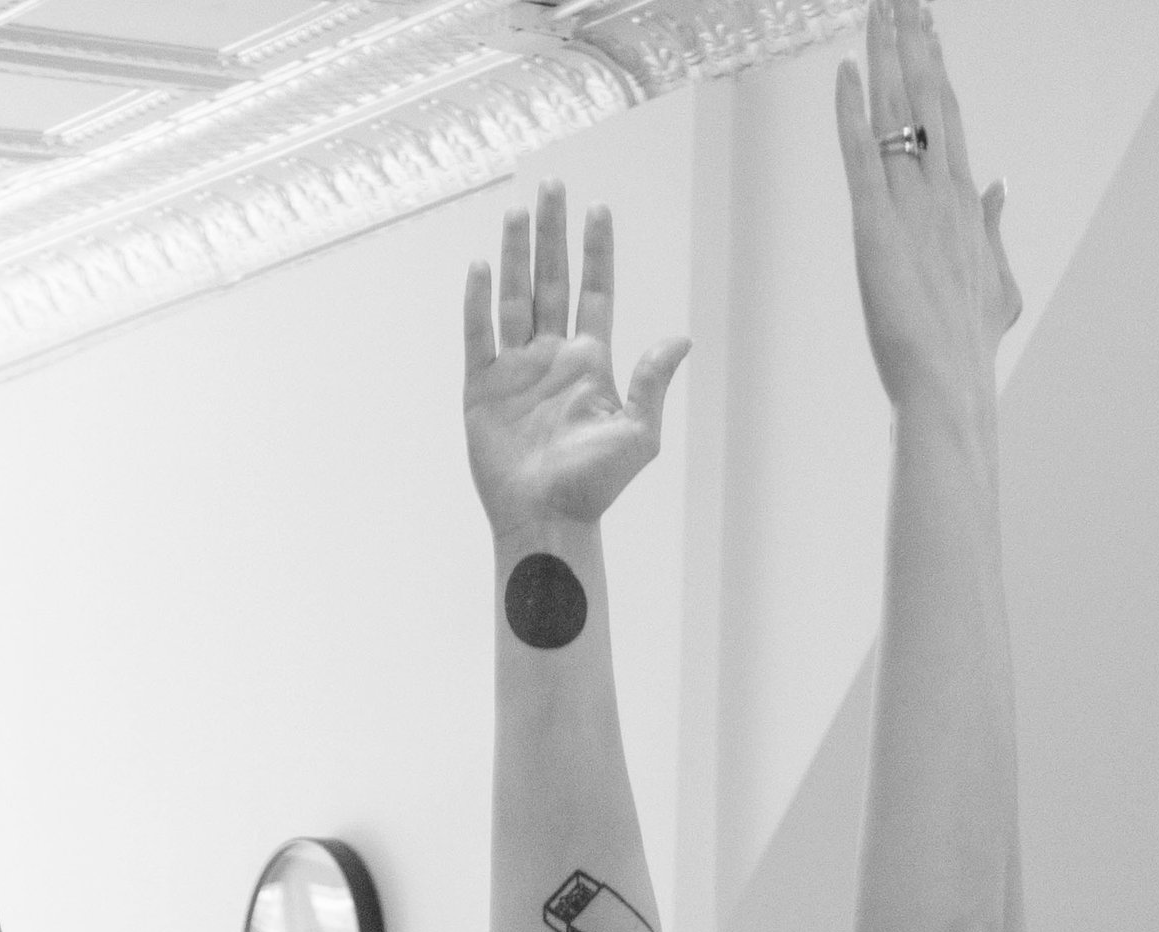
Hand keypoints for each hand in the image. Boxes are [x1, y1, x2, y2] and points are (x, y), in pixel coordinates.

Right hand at [463, 183, 688, 540]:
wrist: (546, 520)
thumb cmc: (594, 486)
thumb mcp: (637, 435)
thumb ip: (652, 383)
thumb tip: (680, 338)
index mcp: (590, 362)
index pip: (594, 291)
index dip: (596, 251)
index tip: (598, 209)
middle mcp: (552, 357)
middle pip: (552, 280)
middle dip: (553, 233)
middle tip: (552, 185)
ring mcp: (516, 371)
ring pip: (516, 297)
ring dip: (516, 254)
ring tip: (517, 210)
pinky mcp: (483, 390)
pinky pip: (478, 335)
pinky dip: (478, 302)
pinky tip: (481, 267)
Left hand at [835, 0, 1020, 412]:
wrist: (951, 386)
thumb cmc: (968, 347)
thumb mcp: (995, 281)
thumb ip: (994, 228)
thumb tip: (1001, 185)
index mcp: (964, 200)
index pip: (948, 116)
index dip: (936, 66)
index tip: (927, 23)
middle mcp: (941, 190)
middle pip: (926, 96)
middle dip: (913, 40)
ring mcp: (911, 205)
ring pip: (898, 111)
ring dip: (887, 54)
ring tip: (881, 4)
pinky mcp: (875, 229)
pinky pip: (860, 156)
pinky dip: (851, 112)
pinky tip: (843, 71)